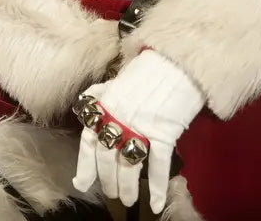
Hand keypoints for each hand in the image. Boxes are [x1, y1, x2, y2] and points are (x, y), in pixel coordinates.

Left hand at [72, 49, 204, 212]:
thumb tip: (87, 102)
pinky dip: (157, 187)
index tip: (82, 183)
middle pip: (107, 157)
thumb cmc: (150, 68)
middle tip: (114, 194)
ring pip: (128, 165)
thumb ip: (102, 92)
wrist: (178, 59)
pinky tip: (157, 202)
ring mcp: (140, 124)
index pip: (89, 139)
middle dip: (109, 180)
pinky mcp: (164, 130)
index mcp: (106, 103)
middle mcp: (118, 116)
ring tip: (129, 200)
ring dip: (127, 187)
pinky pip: (157, 165)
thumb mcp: (120, 78)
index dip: (85, 164)